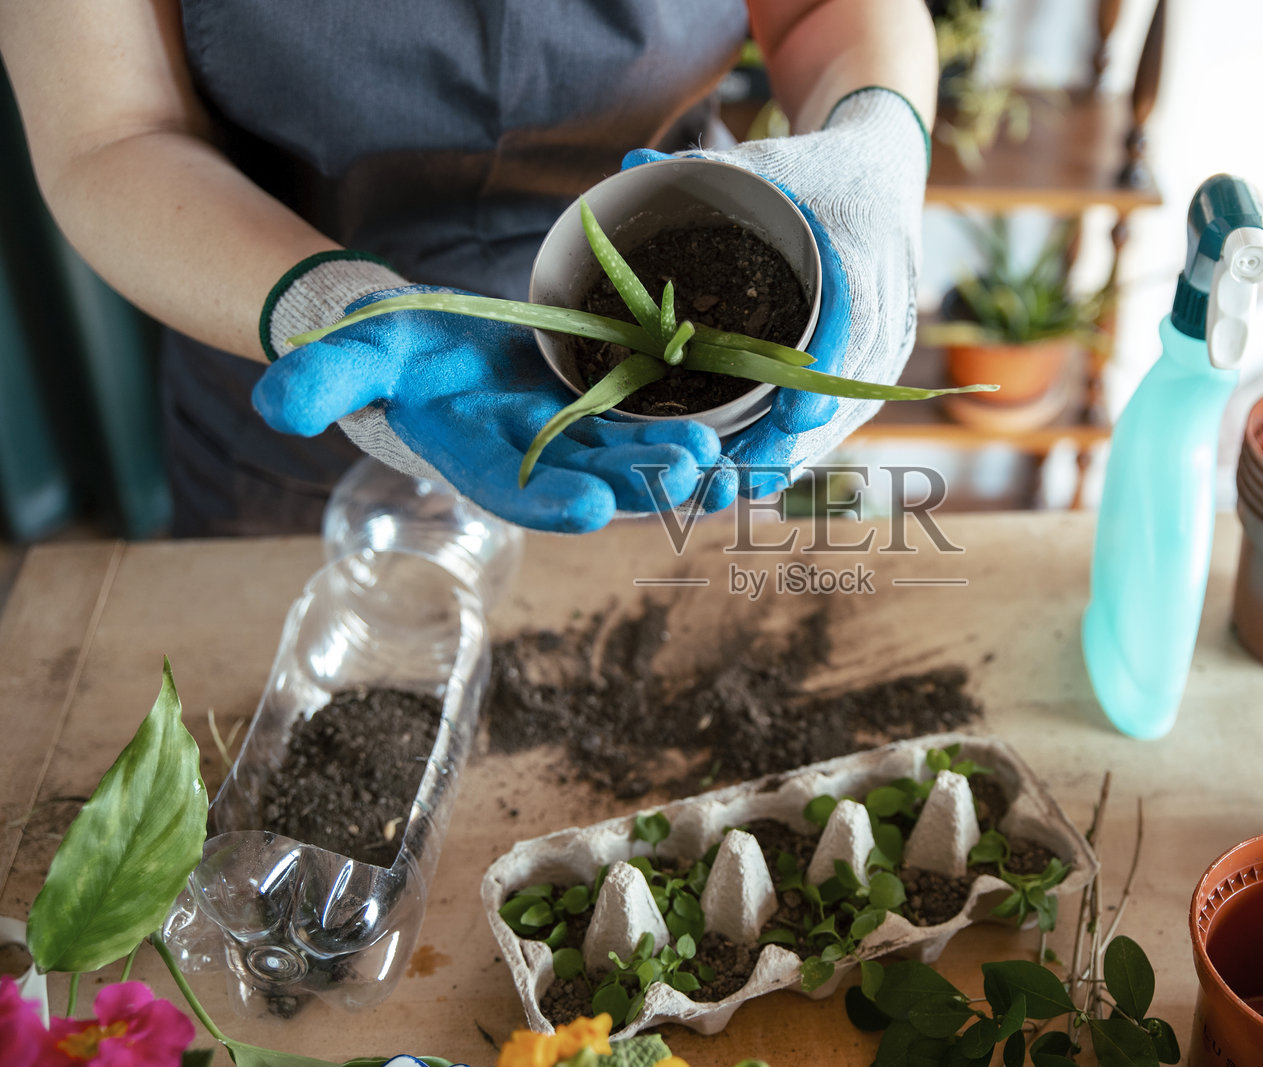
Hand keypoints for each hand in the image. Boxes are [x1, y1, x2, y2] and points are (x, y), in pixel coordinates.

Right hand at [252, 286, 719, 531]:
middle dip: (642, 477)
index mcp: (483, 459)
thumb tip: (272, 406)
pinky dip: (719, 439)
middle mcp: (546, 464)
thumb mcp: (365, 351)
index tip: (591, 503)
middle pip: (598, 477)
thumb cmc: (405, 353)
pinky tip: (766, 439)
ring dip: (689, 462)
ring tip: (730, 453)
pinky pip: (676, 431)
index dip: (550, 497)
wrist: (457, 347)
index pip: (514, 488)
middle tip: (688, 465)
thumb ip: (326, 376)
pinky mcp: (628, 416)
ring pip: (646, 460)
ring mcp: (592, 443)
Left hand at [626, 87, 927, 499]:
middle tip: (733, 477)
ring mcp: (888, 343)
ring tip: (731, 489)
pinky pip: (846, 417)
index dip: (823, 371)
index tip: (791, 417)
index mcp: (863, 249)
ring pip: (848, 413)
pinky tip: (756, 476)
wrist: (881, 176)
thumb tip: (630, 170)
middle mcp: (888, 306)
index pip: (854, 319)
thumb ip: (704, 168)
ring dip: (793, 455)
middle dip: (793, 438)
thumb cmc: (815, 174)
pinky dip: (802, 448)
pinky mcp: (877, 367)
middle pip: (849, 386)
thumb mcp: (768, 161)